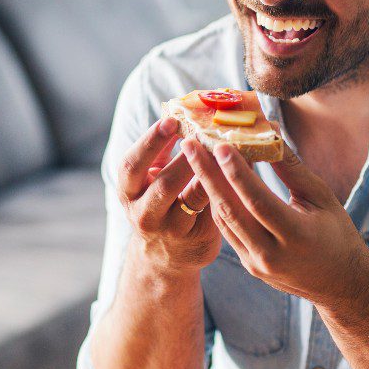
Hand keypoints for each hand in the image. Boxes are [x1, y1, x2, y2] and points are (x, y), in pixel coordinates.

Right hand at [118, 117, 220, 273]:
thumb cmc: (160, 204)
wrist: (165, 255)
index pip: (132, 165)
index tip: (171, 120)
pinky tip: (240, 168)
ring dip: (211, 172)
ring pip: (192, 199)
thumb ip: (161, 152)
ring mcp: (170, 230)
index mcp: (129, 191)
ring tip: (225, 148)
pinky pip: (214, 210)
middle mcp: (143, 214)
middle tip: (205, 134)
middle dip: (185, 158)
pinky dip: (227, 186)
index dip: (151, 142)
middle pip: (162, 185)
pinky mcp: (197, 240)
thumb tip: (181, 113)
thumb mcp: (151, 179)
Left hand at [180, 138, 368, 303]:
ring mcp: (257, 263)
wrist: (339, 284)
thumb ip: (292, 168)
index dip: (238, 173)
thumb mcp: (321, 197)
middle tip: (189, 145)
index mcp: (297, 236)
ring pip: (224, 221)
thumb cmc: (336, 233)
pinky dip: (218, 204)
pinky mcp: (249, 266)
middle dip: (207, 175)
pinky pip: (227, 231)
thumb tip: (269, 133)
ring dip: (207, 187)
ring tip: (194, 157)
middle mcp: (272, 254)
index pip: (259, 201)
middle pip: (232, 210)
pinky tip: (209, 180)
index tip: (220, 146)